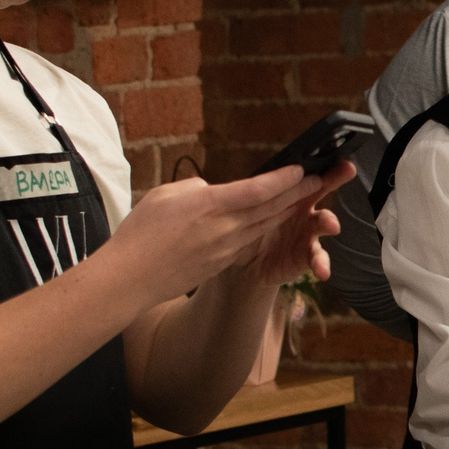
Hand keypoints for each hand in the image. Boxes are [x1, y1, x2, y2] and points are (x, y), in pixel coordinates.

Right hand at [107, 164, 339, 304]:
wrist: (130, 279)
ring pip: (263, 227)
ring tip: (302, 201)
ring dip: (285, 213)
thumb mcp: (166, 195)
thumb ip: (196, 189)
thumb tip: (213, 192)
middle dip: (296, 195)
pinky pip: (247, 243)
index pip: (258, 189)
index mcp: (211, 205)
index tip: (302, 169)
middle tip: (318, 181)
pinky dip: (262, 230)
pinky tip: (270, 224)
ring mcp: (225, 250)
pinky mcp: (220, 265)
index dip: (284, 179)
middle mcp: (225, 228)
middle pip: (270, 209)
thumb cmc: (141, 232)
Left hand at [233, 160, 350, 287]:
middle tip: (347, 169)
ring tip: (331, 225)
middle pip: (321, 188)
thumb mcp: (236, 210)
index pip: (298, 169)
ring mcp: (306, 232)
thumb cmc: (240, 229)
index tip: (330, 148)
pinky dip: (321, 263)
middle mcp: (300, 208)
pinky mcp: (305, 256)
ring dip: (328, 221)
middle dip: (335, 178)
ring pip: (323, 222)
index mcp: (285, 192)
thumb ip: (229, 198)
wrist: (241, 265)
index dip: (314, 157)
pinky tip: (322, 271)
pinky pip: (317, 258)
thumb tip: (198, 186)